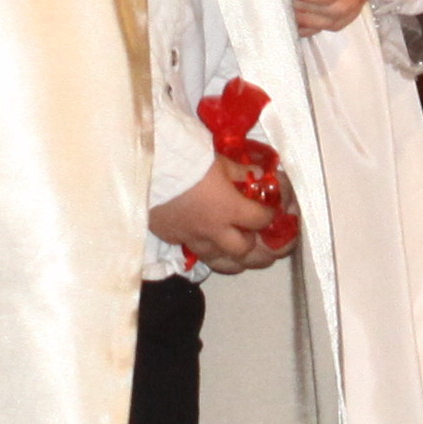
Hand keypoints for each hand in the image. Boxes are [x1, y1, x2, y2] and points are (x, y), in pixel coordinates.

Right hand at [155, 158, 294, 273]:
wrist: (149, 167)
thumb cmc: (187, 161)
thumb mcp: (219, 161)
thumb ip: (241, 172)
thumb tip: (258, 174)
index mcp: (229, 208)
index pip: (260, 220)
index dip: (271, 217)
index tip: (273, 213)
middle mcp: (214, 229)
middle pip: (245, 252)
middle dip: (259, 250)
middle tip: (263, 242)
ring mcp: (193, 237)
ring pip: (221, 262)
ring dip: (236, 261)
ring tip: (244, 257)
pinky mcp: (174, 238)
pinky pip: (197, 253)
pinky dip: (210, 252)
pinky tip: (212, 247)